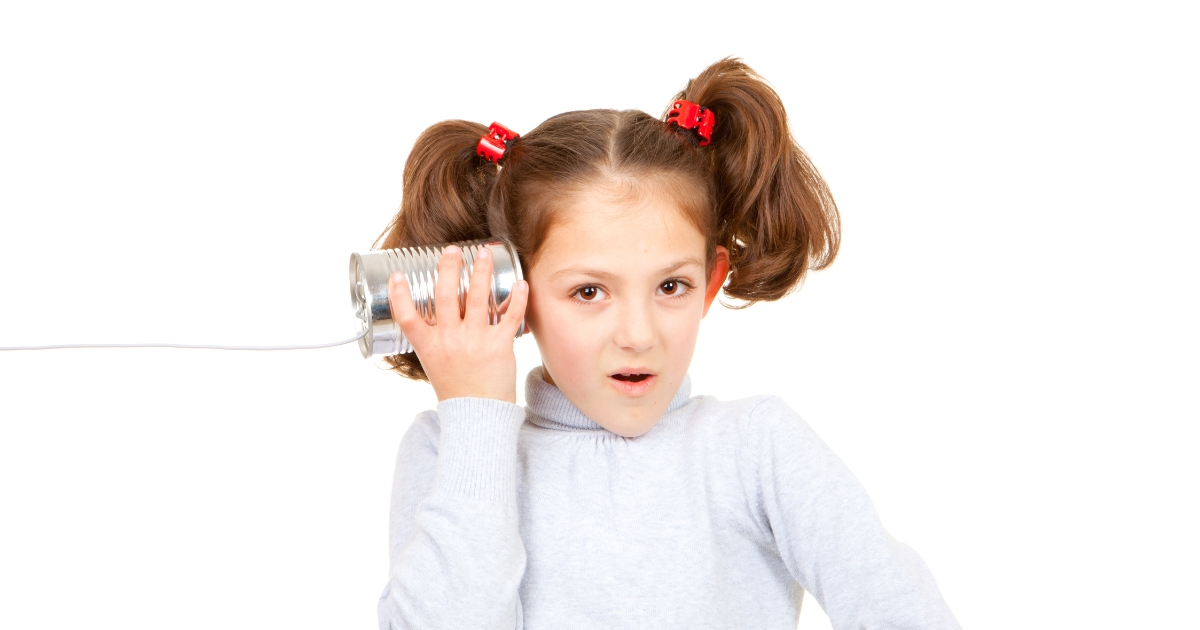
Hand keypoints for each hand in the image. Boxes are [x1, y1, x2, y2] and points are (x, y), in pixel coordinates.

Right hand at [387, 245, 528, 403]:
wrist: (478, 415)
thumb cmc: (456, 388)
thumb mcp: (434, 362)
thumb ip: (433, 336)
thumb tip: (431, 310)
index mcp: (429, 346)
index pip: (406, 317)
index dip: (399, 295)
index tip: (398, 275)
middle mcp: (450, 341)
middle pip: (445, 297)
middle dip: (448, 268)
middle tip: (452, 250)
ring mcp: (475, 342)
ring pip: (477, 298)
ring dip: (481, 271)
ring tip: (484, 253)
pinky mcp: (499, 347)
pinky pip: (510, 316)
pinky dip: (517, 298)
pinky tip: (520, 283)